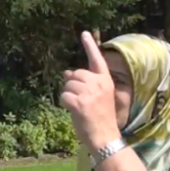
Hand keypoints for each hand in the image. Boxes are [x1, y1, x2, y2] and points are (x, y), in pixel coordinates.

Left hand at [60, 31, 121, 150]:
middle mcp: (99, 83)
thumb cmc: (100, 118)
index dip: (89, 46)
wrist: (106, 137)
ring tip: (79, 107)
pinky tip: (74, 111)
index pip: (97, 59)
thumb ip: (84, 84)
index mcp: (106, 81)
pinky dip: (65, 103)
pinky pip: (64, 96)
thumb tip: (66, 72)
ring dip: (68, 95)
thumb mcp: (96, 97)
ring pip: (67, 84)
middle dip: (72, 85)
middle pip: (75, 74)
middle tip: (81, 100)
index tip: (84, 33)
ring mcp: (89, 92)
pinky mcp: (80, 102)